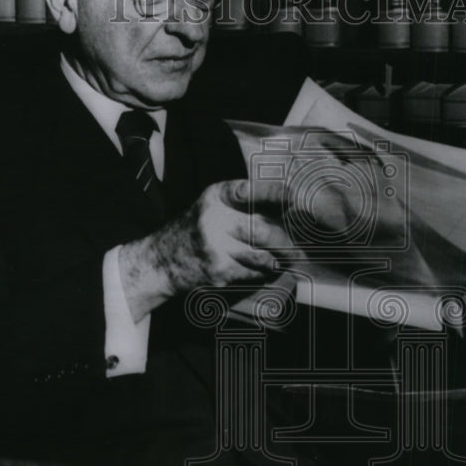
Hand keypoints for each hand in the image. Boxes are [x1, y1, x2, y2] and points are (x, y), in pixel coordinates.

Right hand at [117, 179, 290, 319]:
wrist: (162, 260)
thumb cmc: (199, 227)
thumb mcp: (214, 204)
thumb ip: (245, 202)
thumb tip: (289, 205)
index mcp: (216, 198)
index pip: (246, 192)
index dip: (271, 192)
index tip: (292, 195)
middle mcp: (214, 220)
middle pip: (261, 231)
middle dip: (286, 241)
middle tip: (302, 244)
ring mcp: (215, 249)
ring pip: (261, 256)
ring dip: (281, 259)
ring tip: (292, 257)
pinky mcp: (217, 272)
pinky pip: (253, 273)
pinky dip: (266, 272)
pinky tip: (269, 268)